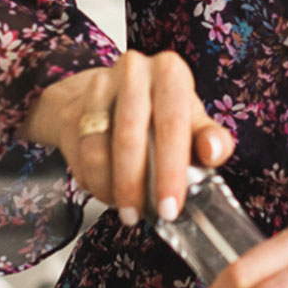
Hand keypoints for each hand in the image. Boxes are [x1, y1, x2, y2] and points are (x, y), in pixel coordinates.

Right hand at [17, 50, 234, 222]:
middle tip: (146, 216)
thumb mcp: (192, 120)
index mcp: (170, 71)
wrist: (114, 95)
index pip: (171, 122)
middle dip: (137, 185)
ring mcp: (98, 88)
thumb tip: (214, 152)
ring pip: (98, 149)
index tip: (171, 206)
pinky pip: (81, 155)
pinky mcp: (74, 109)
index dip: (170, 170)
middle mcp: (133, 71)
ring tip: (129, 210)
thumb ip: (210, 138)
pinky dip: (96, 183)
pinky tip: (111, 193)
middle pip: (129, 136)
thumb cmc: (161, 111)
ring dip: (112, 189)